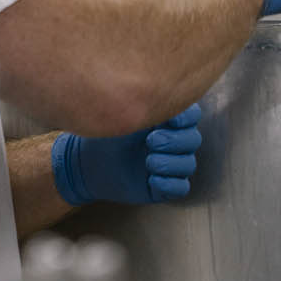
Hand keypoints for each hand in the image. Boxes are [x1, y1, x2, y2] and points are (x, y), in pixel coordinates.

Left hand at [50, 104, 202, 205]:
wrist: (88, 162)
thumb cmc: (105, 133)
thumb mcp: (121, 115)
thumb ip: (140, 105)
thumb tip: (156, 91)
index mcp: (167, 120)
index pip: (191, 115)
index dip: (187, 118)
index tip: (171, 120)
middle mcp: (172, 141)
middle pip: (193, 140)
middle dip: (175, 141)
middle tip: (150, 141)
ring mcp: (169, 164)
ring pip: (188, 164)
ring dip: (171, 163)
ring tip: (148, 161)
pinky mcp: (163, 186)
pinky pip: (180, 188)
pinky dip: (169, 184)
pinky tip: (150, 179)